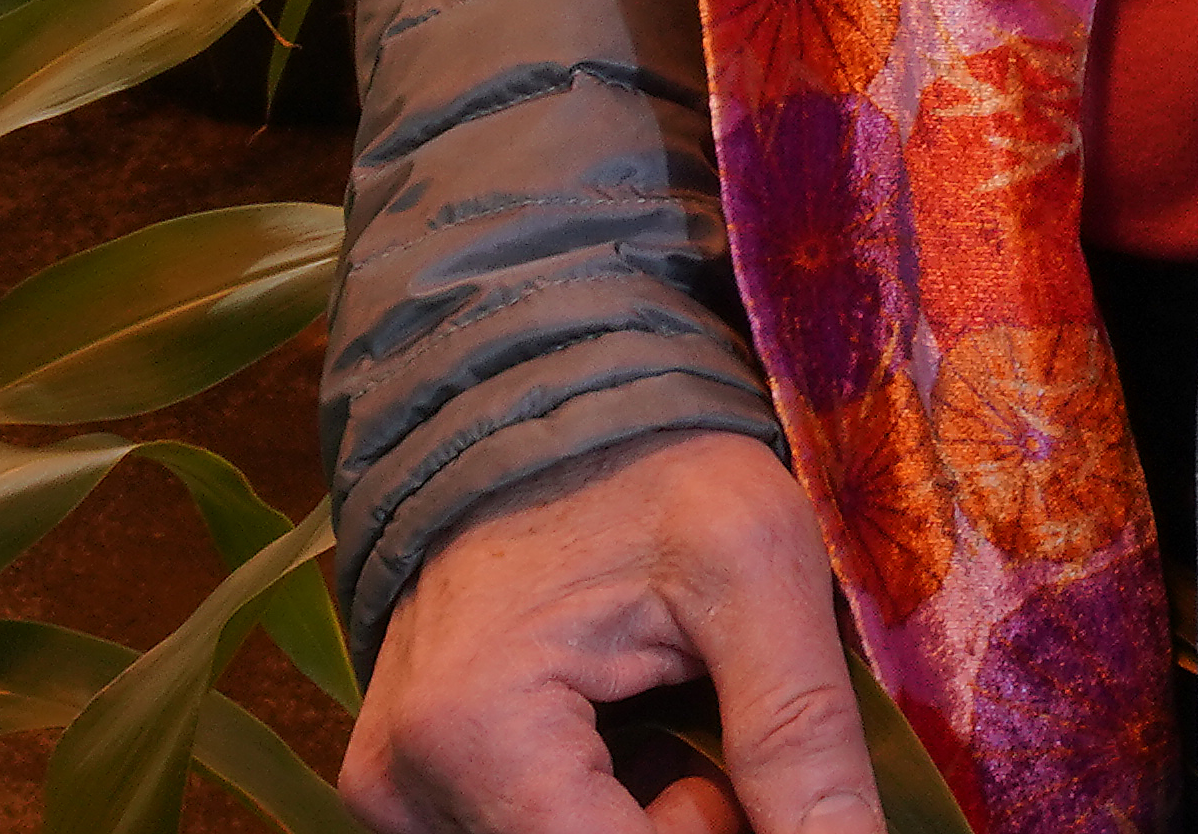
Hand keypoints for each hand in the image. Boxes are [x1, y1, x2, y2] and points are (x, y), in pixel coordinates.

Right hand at [340, 432, 887, 833]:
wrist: (546, 406)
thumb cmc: (649, 465)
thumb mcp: (756, 567)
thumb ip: (798, 729)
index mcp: (472, 734)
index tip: (750, 781)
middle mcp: (404, 789)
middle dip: (682, 831)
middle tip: (718, 758)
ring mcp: (399, 797)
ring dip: (642, 828)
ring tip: (671, 724)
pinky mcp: (413, 794)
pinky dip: (604, 818)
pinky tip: (632, 742)